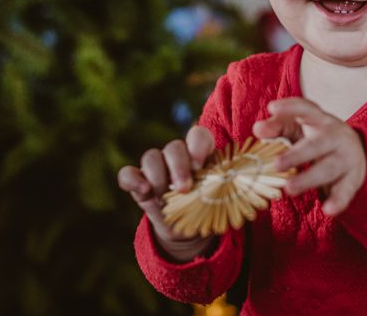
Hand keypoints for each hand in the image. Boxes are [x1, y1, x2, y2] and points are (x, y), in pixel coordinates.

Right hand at [117, 125, 216, 260]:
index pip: (198, 135)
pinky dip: (132, 181)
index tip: (200, 166)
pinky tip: (143, 192)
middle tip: (184, 189)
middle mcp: (177, 157)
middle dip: (178, 167)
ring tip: (164, 198)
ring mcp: (155, 168)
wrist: (187, 230)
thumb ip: (225, 188)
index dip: (197, 145)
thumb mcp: (220, 198)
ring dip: (157, 176)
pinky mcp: (138, 183)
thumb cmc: (208, 207)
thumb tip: (238, 186)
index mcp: (200, 155)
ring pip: (151, 157)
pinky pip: (128, 174)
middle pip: (173, 147)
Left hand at [253, 97, 366, 216]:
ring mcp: (346, 157)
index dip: (289, 108)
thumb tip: (258, 129)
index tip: (272, 108)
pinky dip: (338, 201)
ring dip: (308, 179)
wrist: (356, 150)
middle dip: (296, 155)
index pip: (305, 108)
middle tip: (276, 164)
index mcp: (319, 119)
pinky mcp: (352, 179)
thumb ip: (276, 127)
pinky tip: (328, 210)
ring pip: (328, 168)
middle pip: (316, 144)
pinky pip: (345, 191)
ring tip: (289, 188)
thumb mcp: (298, 128)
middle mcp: (335, 136)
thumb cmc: (316, 137)